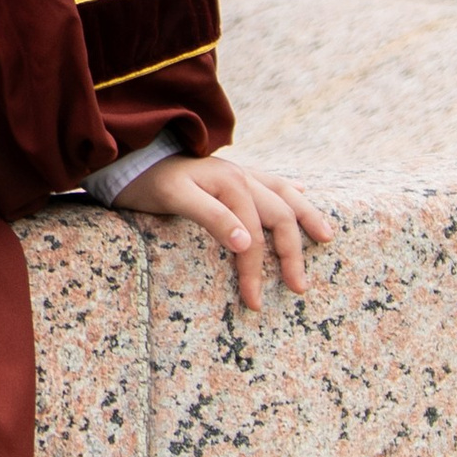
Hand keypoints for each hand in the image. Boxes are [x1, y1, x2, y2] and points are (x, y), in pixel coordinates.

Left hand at [125, 150, 330, 313]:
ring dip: (306, 215)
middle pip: (280, 216)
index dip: (256, 271)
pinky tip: (301, 190)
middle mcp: (242, 177)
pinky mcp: (232, 174)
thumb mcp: (174, 198)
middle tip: (299, 287)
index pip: (253, 238)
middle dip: (292, 253)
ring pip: (284, 194)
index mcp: (232, 185)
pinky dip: (288, 190)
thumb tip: (246, 243)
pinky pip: (270, 181)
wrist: (129, 154)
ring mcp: (239, 173)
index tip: (254, 302)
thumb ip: (211, 217)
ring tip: (327, 235)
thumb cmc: (148, 180)